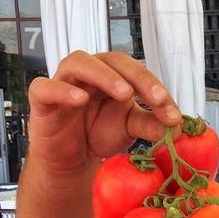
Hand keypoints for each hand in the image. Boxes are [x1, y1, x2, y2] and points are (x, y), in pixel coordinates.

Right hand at [26, 51, 181, 176]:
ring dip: (105, 76)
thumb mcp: (129, 129)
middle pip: (113, 60)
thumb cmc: (97, 132)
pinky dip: (63, 90)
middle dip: (139, 78)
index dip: (156, 89)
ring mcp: (64, 81)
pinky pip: (46, 87)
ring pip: (80, 63)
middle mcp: (89, 71)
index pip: (136, 72)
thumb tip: (177, 128)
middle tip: (157, 99)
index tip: (173, 114)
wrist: (69, 157)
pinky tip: (81, 99)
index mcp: (112, 74)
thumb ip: (151, 125)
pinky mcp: (42, 98)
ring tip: (125, 94)